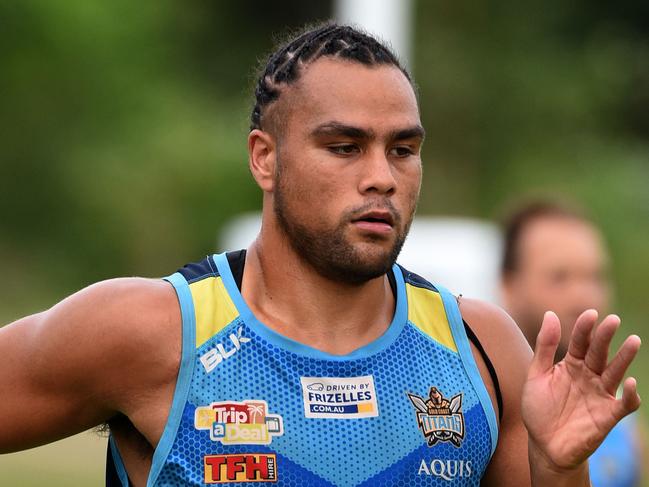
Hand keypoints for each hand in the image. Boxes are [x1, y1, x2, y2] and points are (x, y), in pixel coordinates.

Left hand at [522, 309, 640, 471]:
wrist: (543, 445)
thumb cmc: (539, 409)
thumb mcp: (536, 375)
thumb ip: (544, 346)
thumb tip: (550, 313)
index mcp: (571, 365)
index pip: (580, 342)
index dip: (584, 328)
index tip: (590, 314)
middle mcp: (588, 376)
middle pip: (598, 353)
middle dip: (605, 337)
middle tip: (613, 320)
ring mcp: (599, 395)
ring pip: (615, 373)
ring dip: (624, 358)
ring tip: (633, 341)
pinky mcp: (607, 416)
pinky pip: (624, 404)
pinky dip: (630, 395)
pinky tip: (631, 383)